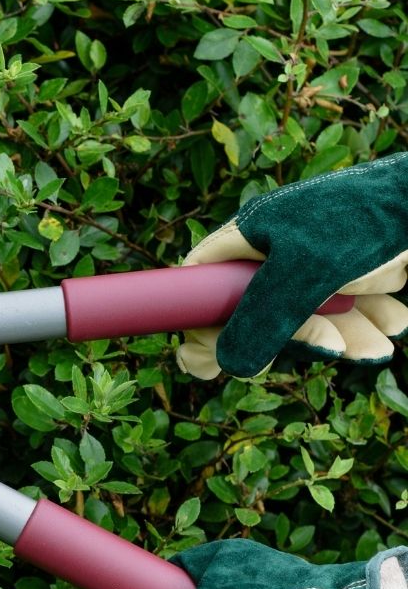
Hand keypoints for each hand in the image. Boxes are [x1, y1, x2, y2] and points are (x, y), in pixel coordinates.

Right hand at [176, 154, 407, 378]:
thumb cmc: (369, 222)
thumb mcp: (307, 276)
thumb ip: (261, 322)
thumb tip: (224, 366)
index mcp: (250, 234)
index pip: (200, 283)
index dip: (205, 322)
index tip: (225, 354)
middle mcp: (274, 245)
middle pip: (258, 309)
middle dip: (298, 337)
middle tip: (332, 348)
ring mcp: (312, 256)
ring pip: (308, 314)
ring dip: (344, 335)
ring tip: (377, 344)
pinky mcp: (348, 265)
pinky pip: (342, 306)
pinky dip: (365, 320)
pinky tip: (391, 323)